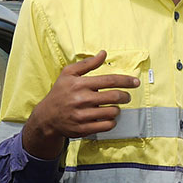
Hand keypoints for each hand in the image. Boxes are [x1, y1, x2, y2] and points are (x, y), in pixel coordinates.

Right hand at [25, 50, 139, 158]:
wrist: (47, 116)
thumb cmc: (60, 93)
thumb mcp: (68, 74)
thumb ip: (87, 64)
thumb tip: (103, 53)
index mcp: (80, 84)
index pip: (110, 80)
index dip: (126, 80)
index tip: (135, 82)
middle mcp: (81, 99)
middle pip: (114, 96)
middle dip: (125, 96)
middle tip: (126, 96)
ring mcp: (82, 115)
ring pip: (112, 112)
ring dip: (117, 109)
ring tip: (113, 107)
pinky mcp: (83, 129)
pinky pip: (107, 125)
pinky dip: (111, 121)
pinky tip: (108, 118)